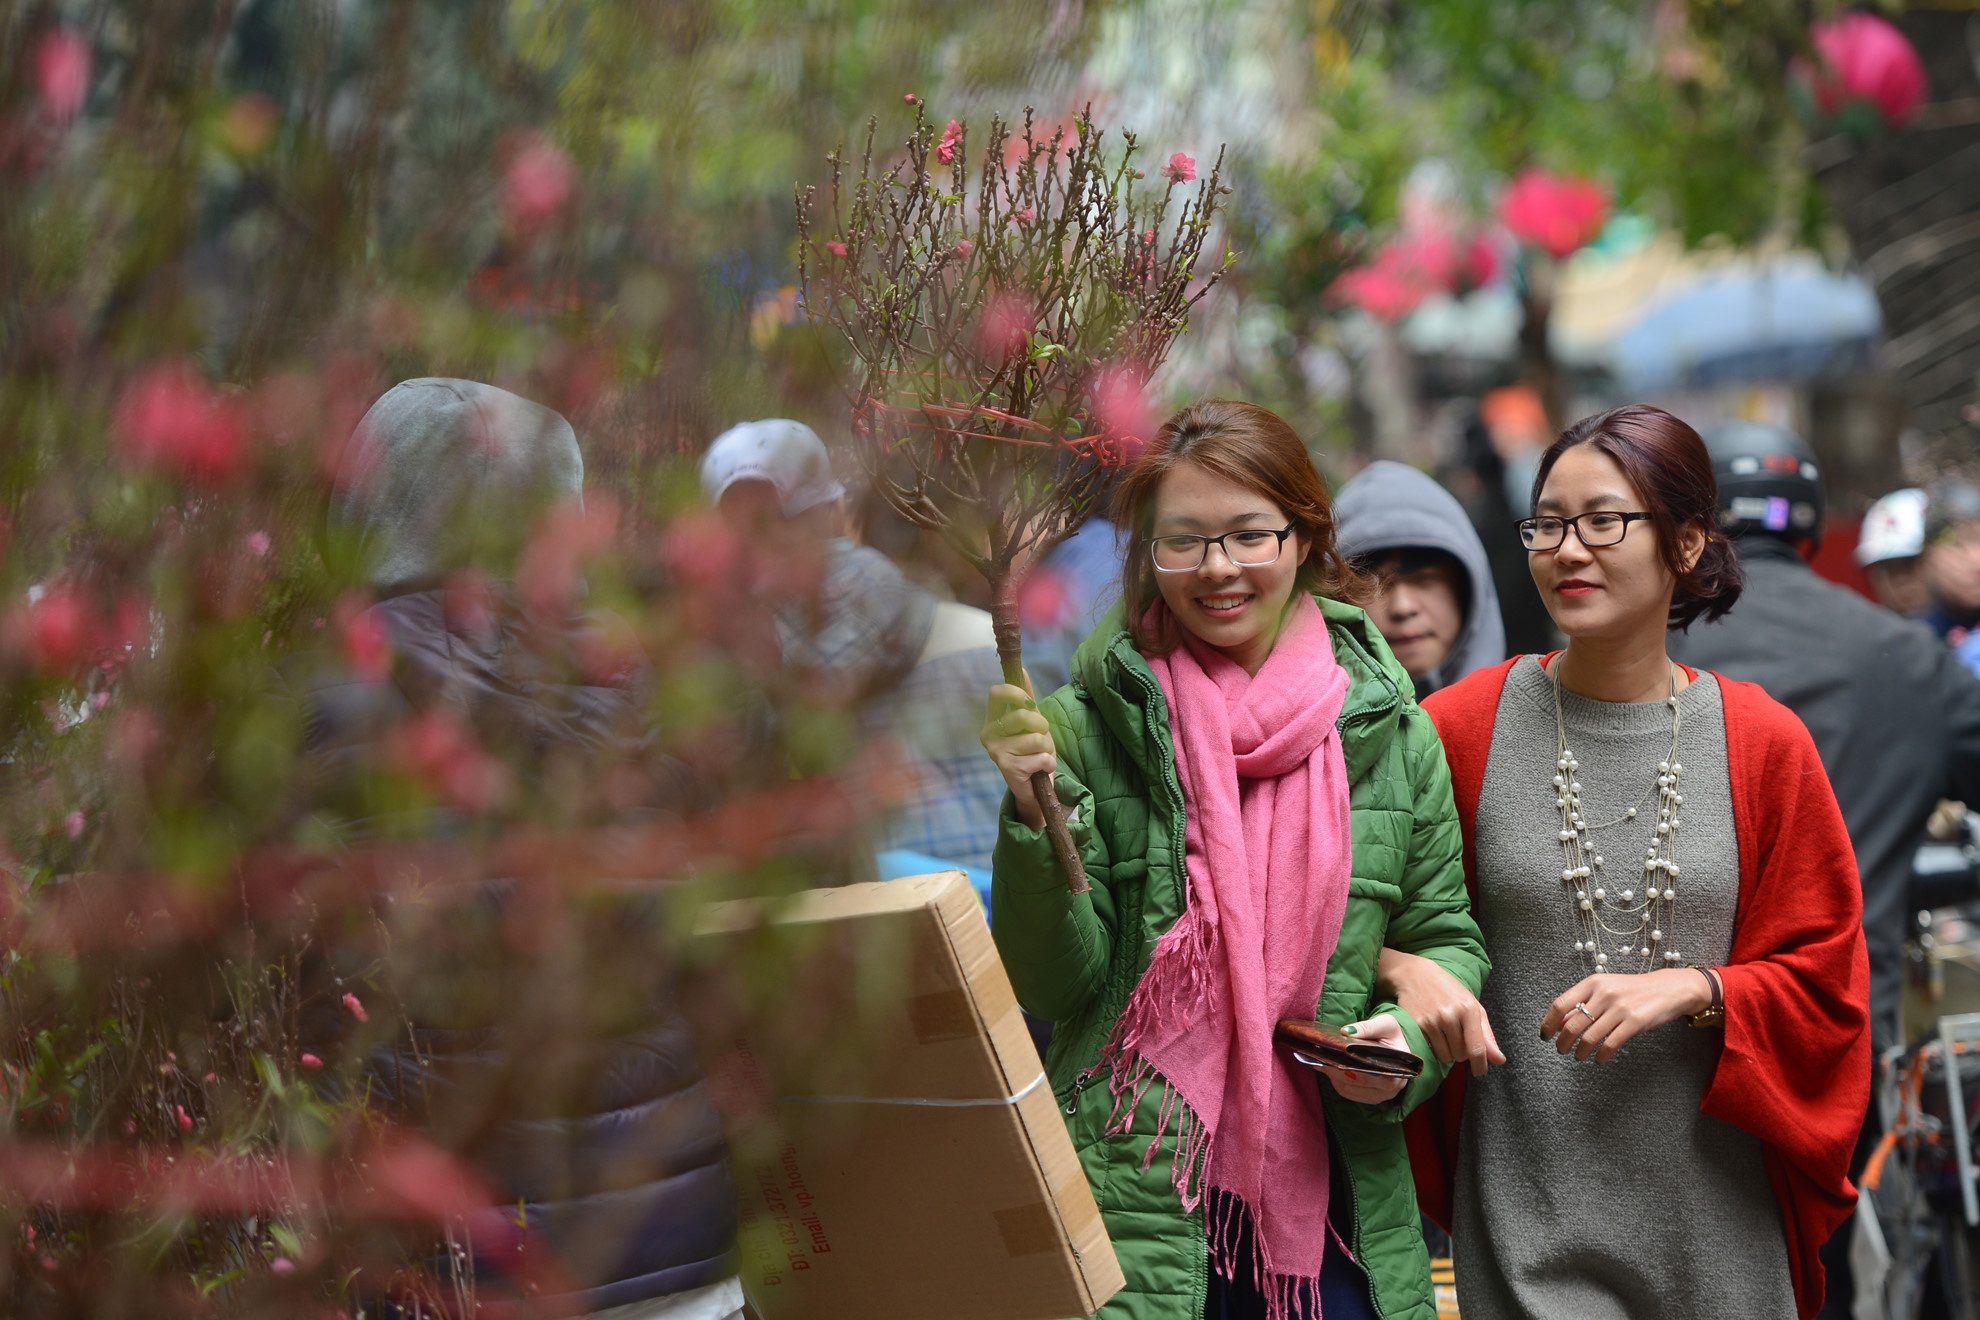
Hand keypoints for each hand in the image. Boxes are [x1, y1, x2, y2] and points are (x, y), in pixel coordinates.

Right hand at [980, 681, 1052, 829]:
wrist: (1033, 788)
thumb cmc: (1030, 751)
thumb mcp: (1030, 723)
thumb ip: (1026, 698)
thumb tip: (1022, 669)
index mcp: (992, 719)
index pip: (996, 692)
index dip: (1016, 693)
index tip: (1030, 703)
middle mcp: (988, 734)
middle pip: (1023, 715)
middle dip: (1042, 726)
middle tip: (1041, 738)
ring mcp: (996, 751)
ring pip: (1036, 738)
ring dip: (1047, 748)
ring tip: (1040, 756)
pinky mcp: (1008, 768)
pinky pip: (1041, 757)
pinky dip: (1048, 764)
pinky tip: (1039, 770)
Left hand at [1315, 1013, 1413, 1104]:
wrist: (1396, 1045)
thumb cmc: (1391, 1034)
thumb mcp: (1385, 1024)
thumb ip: (1368, 1027)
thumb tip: (1345, 1032)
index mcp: (1398, 1072)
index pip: (1372, 1075)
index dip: (1350, 1067)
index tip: (1333, 1057)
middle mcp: (1391, 1089)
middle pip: (1356, 1083)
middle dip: (1336, 1070)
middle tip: (1319, 1057)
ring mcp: (1379, 1096)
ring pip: (1349, 1089)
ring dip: (1333, 1076)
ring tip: (1319, 1061)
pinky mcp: (1369, 1097)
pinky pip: (1347, 1092)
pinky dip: (1335, 1081)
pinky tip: (1327, 1068)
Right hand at [1376, 948, 1503, 1076]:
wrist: (1415, 975)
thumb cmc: (1448, 990)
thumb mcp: (1472, 1006)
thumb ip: (1486, 1034)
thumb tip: (1499, 1060)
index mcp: (1469, 1009)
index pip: (1477, 1048)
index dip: (1480, 1065)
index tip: (1480, 1072)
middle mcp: (1450, 1016)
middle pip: (1460, 1056)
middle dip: (1461, 1052)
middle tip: (1456, 1036)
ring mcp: (1432, 1021)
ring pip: (1445, 1056)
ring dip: (1447, 1052)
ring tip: (1444, 1035)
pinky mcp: (1417, 1025)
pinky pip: (1430, 1051)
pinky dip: (1433, 1047)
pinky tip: (1432, 1032)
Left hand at [1540, 968, 1714, 1062]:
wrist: (1667, 988)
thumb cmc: (1632, 990)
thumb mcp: (1605, 988)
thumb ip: (1583, 1002)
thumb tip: (1558, 1022)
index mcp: (1592, 983)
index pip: (1561, 1004)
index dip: (1549, 1022)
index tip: (1544, 1035)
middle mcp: (1604, 994)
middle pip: (1572, 1024)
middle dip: (1562, 1042)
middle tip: (1561, 1050)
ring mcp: (1619, 1008)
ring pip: (1589, 1037)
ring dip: (1580, 1051)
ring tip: (1579, 1056)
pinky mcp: (1635, 1022)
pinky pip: (1610, 1044)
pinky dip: (1601, 1055)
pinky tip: (1599, 1058)